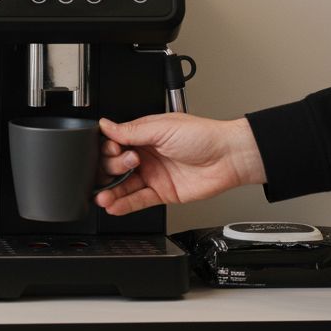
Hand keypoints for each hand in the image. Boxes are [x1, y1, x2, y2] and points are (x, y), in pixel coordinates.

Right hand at [94, 114, 266, 215]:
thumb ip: (131, 131)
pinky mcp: (162, 193)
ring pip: (124, 186)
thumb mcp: (162, 128)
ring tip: (102, 197)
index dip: (109, 148)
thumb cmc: (203, 136)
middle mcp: (146, 155)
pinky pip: (139, 200)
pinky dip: (125, 205)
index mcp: (144, 135)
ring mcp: (153, 175)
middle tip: (124, 164)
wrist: (228, 157)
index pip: (114, 143)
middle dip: (112, 167)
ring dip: (111, 192)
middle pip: (115, 165)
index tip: (111, 150)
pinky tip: (114, 205)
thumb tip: (105, 125)